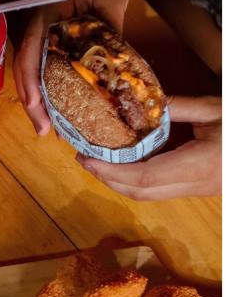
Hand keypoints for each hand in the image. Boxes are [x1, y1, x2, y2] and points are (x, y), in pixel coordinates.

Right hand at [13, 0, 130, 134]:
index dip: (29, 80)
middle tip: (43, 130)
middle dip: (31, 102)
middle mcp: (35, 26)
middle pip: (25, 68)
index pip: (30, 49)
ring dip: (36, 100)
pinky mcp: (48, 41)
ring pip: (30, 72)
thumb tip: (115, 71)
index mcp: (44, 13)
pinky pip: (41, 68)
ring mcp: (39, 34)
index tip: (34, 105)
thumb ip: (110, 30)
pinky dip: (45, 90)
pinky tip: (54, 108)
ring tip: (48, 126)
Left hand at [76, 96, 221, 199]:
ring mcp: (198, 191)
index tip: (88, 159)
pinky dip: (136, 179)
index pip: (145, 177)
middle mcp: (196, 184)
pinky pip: (159, 190)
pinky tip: (125, 163)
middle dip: (108, 179)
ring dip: (119, 181)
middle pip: (141, 192)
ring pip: (149, 195)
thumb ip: (179, 107)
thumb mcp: (216, 109)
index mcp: (200, 165)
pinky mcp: (199, 190)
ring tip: (98, 161)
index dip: (112, 171)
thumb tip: (146, 101)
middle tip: (85, 159)